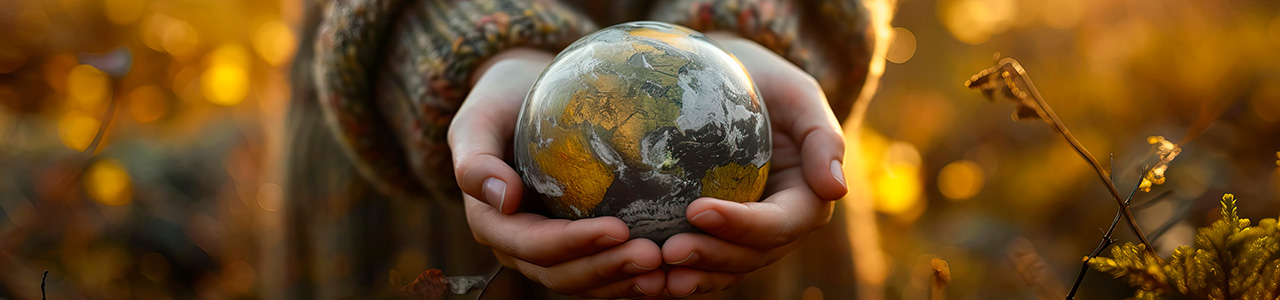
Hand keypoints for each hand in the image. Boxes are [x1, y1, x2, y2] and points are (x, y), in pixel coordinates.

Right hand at [449, 49, 665, 297]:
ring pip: (586, 281)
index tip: (618, 229)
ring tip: (666, 271)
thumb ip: (475, 160)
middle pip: (562, 274)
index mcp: (493, 223)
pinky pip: (604, 270)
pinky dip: (633, 276)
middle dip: (608, 270)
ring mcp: (549, 252)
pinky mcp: (577, 247)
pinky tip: (671, 269)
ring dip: (625, 282)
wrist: (520, 97)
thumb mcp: (478, 118)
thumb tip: (504, 199)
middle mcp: (519, 247)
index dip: (574, 244)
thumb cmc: (500, 101)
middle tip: (653, 257)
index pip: (534, 245)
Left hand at [657, 34, 848, 296]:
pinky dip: (679, 273)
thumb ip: (823, 138)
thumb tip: (836, 190)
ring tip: (656, 270)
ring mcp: (748, 236)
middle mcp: (780, 227)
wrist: (734, 83)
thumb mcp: (799, 96)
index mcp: (806, 199)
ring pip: (726, 269)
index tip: (697, 209)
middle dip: (711, 256)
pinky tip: (648, 274)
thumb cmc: (768, 83)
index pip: (779, 224)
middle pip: (751, 256)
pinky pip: (703, 263)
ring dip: (693, 275)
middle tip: (669, 250)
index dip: (742, 225)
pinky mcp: (718, 235)